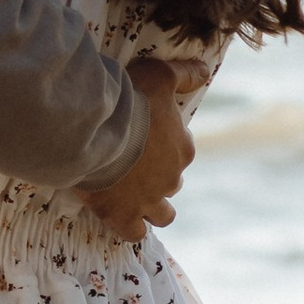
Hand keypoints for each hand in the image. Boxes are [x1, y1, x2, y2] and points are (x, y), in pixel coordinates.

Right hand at [77, 57, 195, 242]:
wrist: (97, 129)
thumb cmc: (129, 100)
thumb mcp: (161, 75)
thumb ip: (185, 74)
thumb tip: (206, 71)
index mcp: (183, 149)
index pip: (182, 151)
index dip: (163, 144)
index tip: (143, 136)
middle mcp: (172, 178)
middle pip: (171, 182)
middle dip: (157, 176)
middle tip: (133, 163)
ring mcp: (149, 201)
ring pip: (162, 214)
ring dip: (152, 207)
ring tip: (132, 196)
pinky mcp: (124, 216)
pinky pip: (134, 232)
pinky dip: (129, 226)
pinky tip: (119, 216)